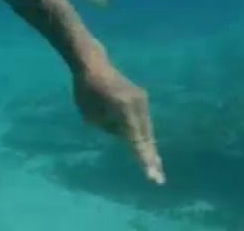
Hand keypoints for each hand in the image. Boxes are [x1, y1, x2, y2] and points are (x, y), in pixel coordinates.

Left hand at [73, 66, 164, 184]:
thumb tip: (124, 133)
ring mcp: (142, 100)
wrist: (93, 64)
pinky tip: (147, 147)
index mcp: (122, 107)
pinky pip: (142, 121)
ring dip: (146, 144)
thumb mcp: (89, 114)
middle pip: (145, 136)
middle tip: (158, 179)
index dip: (142, 158)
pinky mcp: (142, 98)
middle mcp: (137, 103)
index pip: (134, 139)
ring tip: (154, 166)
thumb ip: (107, 127)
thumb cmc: (85, 90)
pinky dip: (142, 133)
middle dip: (150, 157)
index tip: (151, 173)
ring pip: (145, 129)